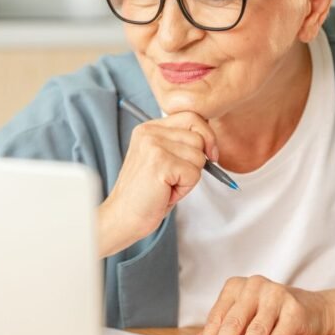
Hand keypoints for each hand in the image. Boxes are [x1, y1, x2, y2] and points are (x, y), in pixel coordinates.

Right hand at [98, 111, 217, 256]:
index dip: (205, 136)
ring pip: (199, 156)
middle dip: (196, 161)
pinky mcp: (160, 163)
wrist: (123, 217)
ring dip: (189, 177)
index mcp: (148, 128)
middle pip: (199, 136)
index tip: (208, 155)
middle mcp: (149, 132)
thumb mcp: (163, 161)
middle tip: (174, 177)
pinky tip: (166, 192)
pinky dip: (185, 188)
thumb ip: (181, 145)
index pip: (191, 117)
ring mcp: (153, 145)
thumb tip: (212, 144)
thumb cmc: (146, 194)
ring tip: (167, 185)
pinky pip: (194, 173)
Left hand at [187, 276, 333, 334]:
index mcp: (237, 286)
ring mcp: (276, 296)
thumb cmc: (271, 315)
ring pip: (255, 330)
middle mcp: (255, 286)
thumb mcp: (243, 319)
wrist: (313, 310)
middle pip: (234, 322)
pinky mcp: (295, 311)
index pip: (218, 316)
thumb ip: (219, 331)